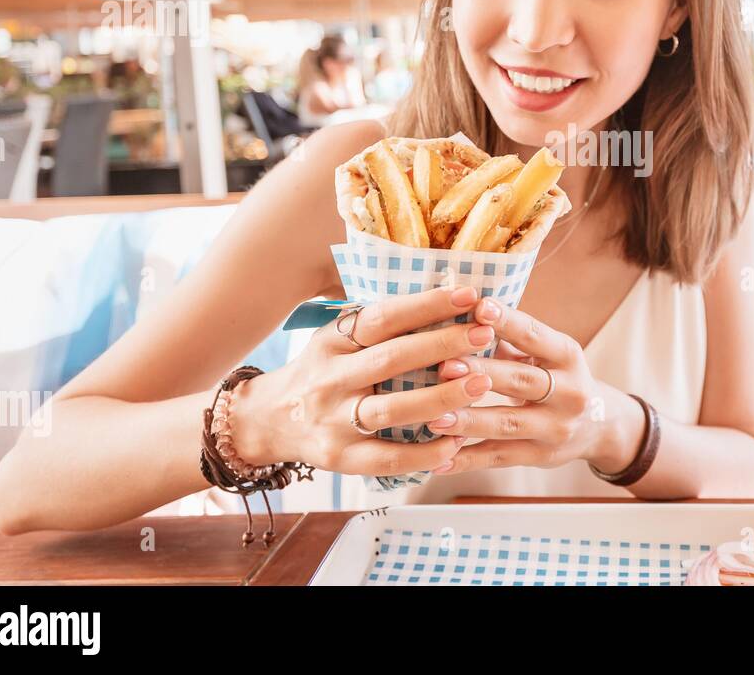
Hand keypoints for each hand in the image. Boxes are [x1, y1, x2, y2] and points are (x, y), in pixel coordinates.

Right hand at [228, 285, 496, 478]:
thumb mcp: (338, 340)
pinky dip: (425, 453)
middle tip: (485, 334)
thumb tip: (446, 299)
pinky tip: (457, 443)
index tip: (469, 295)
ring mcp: (332, 421)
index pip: (382, 318)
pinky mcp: (339, 459)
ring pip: (391, 410)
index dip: (426, 305)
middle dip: (442, 345)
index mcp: (332, 341)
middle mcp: (329, 379)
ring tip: (481, 384)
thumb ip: (380, 327)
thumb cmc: (323, 371)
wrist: (268, 421)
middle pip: (390, 359)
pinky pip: (387, 458)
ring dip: (440, 397)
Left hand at [424, 297, 640, 474]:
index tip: (479, 307)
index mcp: (568, 355)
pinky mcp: (540, 456)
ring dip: (469, 421)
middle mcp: (569, 392)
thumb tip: (463, 310)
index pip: (536, 335)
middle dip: (480, 372)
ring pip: (507, 423)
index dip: (508, 321)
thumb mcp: (546, 353)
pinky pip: (499, 458)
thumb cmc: (556, 376)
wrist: (599, 425)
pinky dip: (467, 460)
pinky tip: (438, 462)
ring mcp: (556, 427)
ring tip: (434, 419)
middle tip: (443, 365)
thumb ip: (511, 337)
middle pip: (520, 380)